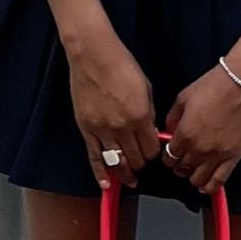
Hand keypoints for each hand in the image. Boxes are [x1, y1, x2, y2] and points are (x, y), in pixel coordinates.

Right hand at [66, 21, 156, 186]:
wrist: (93, 55)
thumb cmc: (121, 65)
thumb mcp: (146, 88)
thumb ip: (149, 114)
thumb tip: (151, 133)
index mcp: (140, 116)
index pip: (151, 149)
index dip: (154, 153)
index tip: (152, 150)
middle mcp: (122, 127)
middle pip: (136, 159)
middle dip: (141, 162)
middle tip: (141, 161)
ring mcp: (102, 129)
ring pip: (116, 163)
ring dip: (124, 173)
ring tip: (129, 179)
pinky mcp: (86, 129)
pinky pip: (94, 157)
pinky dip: (100, 173)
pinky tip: (106, 184)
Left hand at [162, 62, 240, 195]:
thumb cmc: (215, 86)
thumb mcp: (183, 98)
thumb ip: (172, 119)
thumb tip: (168, 132)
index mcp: (185, 133)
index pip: (169, 157)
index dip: (168, 156)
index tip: (171, 152)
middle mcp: (200, 148)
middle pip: (182, 169)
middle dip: (179, 165)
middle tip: (182, 159)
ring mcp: (218, 154)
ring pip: (198, 179)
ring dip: (193, 176)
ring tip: (194, 169)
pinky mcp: (234, 156)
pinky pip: (219, 181)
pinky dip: (210, 187)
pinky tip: (206, 185)